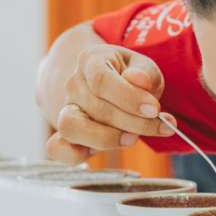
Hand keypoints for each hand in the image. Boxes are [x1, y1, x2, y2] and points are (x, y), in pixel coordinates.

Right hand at [45, 45, 176, 164]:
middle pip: (96, 107)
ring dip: (106, 138)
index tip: (154, 109)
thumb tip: (139, 81)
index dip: (129, 98)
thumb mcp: (144, 66)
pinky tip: (102, 151)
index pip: (101, 80)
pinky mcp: (65, 133)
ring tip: (132, 138)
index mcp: (91, 60)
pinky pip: (57, 149)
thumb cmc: (132, 75)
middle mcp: (73, 84)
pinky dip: (76, 155)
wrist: (114, 84)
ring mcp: (66, 109)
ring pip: (72, 128)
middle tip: (159, 126)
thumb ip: (145, 73)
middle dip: (133, 122)